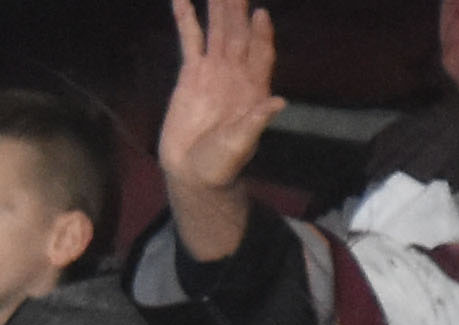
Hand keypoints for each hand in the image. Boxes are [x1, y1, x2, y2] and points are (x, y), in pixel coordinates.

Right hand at [161, 0, 283, 261]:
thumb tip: (277, 103)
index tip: (260, 15)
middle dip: (237, 8)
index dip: (261, 33)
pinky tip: (181, 1)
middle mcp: (235, 72)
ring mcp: (212, 70)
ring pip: (217, 30)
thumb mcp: (241, 145)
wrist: (193, 174)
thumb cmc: (221, 163)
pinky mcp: (189, 75)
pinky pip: (189, 42)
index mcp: (253, 86)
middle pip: (239, 32)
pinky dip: (186, 20)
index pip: (261, 51)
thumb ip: (256, 122)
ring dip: (218, 6)